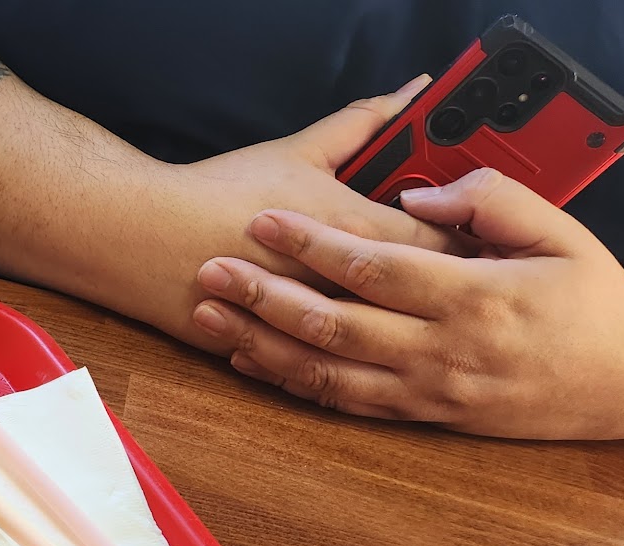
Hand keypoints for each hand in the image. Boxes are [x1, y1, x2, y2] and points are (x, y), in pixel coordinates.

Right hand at [152, 75, 466, 348]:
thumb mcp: (298, 151)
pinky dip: (347, 366)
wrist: (139, 236)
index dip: (471, 247)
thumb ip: (363, 124)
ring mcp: (307, 326)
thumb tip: (410, 94)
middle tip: (465, 296)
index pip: (443, 244)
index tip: (484, 246)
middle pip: (423, 302)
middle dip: (449, 300)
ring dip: (402, 340)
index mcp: (353, 229)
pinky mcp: (279, 354)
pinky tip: (359, 357)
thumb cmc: (216, 193)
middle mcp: (338, 285)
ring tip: (417, 331)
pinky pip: (326, 374)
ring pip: (378, 346)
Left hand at [190, 168, 623, 439]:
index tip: (264, 221)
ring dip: (259, 342)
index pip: (374, 267)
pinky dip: (290, 381)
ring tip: (208, 315)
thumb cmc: (598, 306)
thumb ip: (494, 201)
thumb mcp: (564, 236)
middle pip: (332, 322)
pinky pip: (343, 402)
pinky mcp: (423, 417)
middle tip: (208, 269)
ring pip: (324, 371)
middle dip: (262, 294)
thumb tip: (420, 195)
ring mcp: (428, 391)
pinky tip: (251, 359)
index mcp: (475, 298)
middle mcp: (442, 351)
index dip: (312, 243)